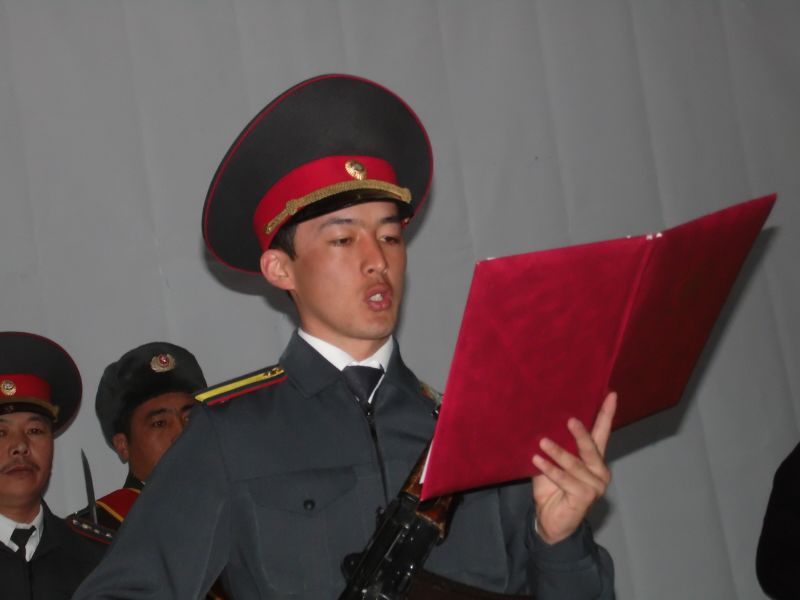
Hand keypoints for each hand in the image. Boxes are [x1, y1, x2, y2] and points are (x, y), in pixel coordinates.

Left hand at [531, 391, 616, 544]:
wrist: (549, 521)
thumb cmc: (550, 488)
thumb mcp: (551, 463)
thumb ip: (554, 446)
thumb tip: (543, 422)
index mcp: (593, 459)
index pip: (602, 433)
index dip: (606, 414)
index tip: (611, 394)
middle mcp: (599, 470)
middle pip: (591, 447)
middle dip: (580, 433)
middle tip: (570, 420)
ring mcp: (595, 485)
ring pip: (575, 464)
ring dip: (557, 452)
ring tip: (542, 442)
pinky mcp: (586, 496)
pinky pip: (565, 479)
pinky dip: (551, 469)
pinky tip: (537, 461)